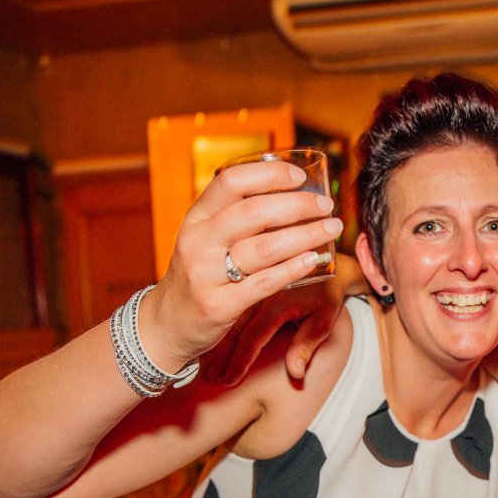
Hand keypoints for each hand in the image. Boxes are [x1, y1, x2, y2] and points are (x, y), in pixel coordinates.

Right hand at [139, 159, 344, 371]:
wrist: (167, 324)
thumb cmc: (199, 275)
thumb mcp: (205, 239)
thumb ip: (236, 218)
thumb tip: (290, 194)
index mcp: (196, 218)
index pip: (231, 182)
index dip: (269, 174)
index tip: (299, 176)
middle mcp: (198, 242)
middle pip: (253, 212)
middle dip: (297, 204)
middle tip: (325, 205)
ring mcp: (205, 274)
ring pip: (263, 248)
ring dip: (304, 235)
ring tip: (331, 228)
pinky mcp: (218, 305)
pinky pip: (263, 283)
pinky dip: (292, 269)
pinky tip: (314, 260)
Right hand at [202, 252, 361, 384]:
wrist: (326, 256)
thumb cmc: (327, 291)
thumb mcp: (324, 319)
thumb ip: (307, 345)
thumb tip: (296, 373)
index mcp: (277, 302)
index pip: (253, 337)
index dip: (241, 361)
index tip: (229, 380)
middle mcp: (260, 293)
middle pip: (233, 329)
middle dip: (220, 356)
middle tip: (210, 379)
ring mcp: (252, 285)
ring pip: (228, 317)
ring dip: (217, 342)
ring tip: (205, 366)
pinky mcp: (249, 281)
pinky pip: (230, 303)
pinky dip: (222, 325)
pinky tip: (210, 340)